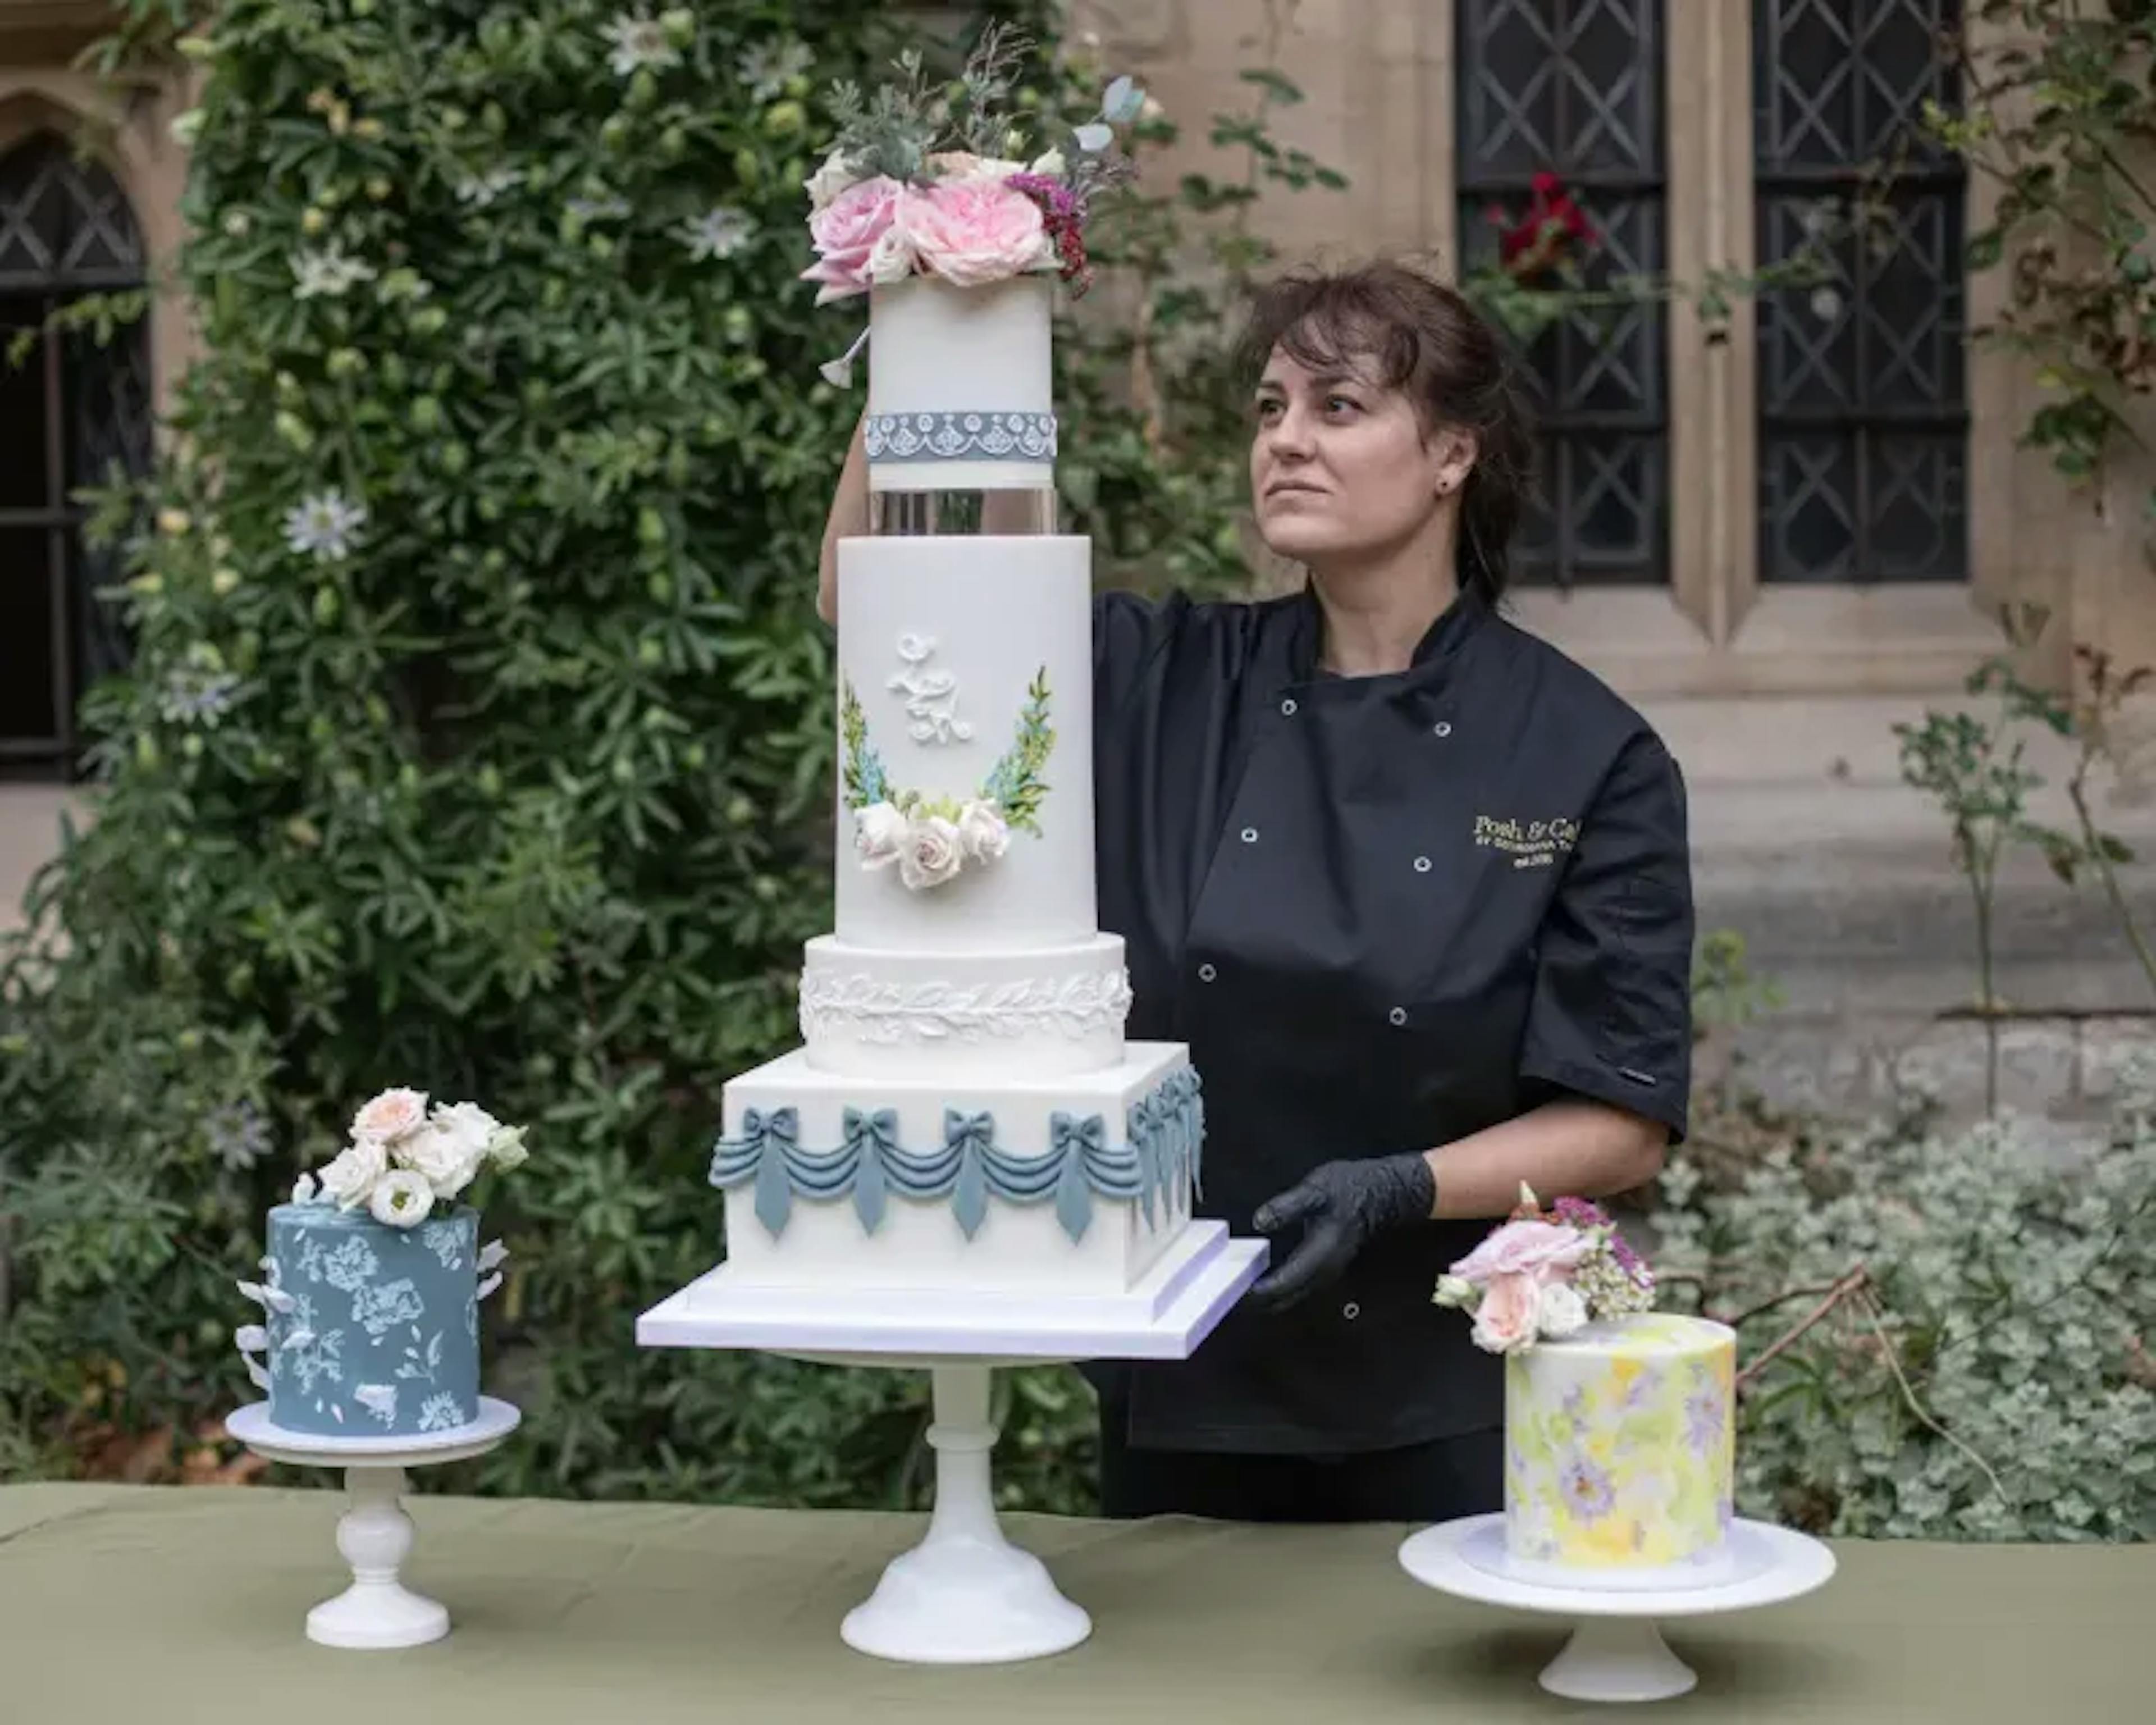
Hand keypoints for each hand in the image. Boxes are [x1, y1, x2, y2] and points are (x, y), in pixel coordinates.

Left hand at [1244, 1152, 1434, 1311]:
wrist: (1379, 1194)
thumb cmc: (1347, 1190)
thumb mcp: (1314, 1191)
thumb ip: (1286, 1207)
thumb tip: (1259, 1221)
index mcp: (1317, 1258)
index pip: (1281, 1286)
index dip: (1254, 1292)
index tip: (1229, 1287)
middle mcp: (1321, 1275)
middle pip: (1283, 1300)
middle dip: (1254, 1301)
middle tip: (1224, 1290)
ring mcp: (1324, 1276)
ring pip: (1289, 1298)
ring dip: (1263, 1298)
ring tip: (1235, 1286)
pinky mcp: (1322, 1271)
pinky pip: (1295, 1290)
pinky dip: (1275, 1290)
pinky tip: (1257, 1278)